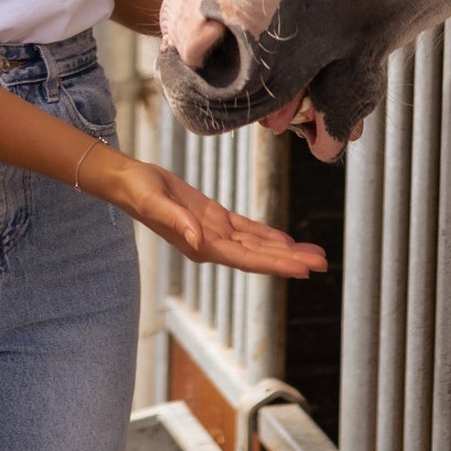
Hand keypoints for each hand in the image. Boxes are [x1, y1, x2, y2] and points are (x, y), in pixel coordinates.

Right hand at [97, 157, 327, 277]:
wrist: (128, 182)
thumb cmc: (138, 192)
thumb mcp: (155, 203)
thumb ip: (177, 222)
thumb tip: (200, 242)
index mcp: (201, 246)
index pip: (247, 258)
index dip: (277, 263)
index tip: (303, 268)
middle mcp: (212, 244)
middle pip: (260, 255)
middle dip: (291, 260)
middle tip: (323, 263)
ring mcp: (214, 232)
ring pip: (258, 244)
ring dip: (286, 250)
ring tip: (314, 254)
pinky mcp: (214, 218)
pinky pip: (248, 230)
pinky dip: (268, 235)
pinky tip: (287, 240)